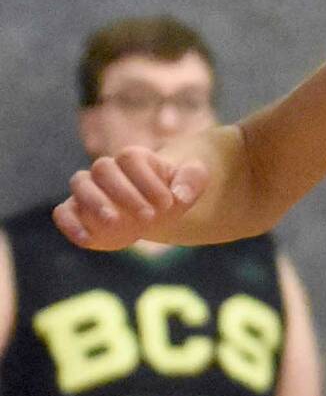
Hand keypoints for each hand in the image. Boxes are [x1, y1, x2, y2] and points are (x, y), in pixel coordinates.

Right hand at [53, 147, 207, 250]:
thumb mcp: (192, 182)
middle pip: (103, 168)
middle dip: (125, 192)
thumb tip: (179, 195)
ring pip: (79, 184)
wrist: (153, 213)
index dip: (148, 180)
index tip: (168, 202)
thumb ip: (192, 180)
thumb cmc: (172, 193)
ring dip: (95, 203)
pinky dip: (70, 224)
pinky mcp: (76, 212)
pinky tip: (88, 238)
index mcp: (133, 157)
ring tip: (115, 222)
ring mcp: (88, 189)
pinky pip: (62, 212)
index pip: (130, 158)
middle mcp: (107, 169)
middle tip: (149, 216)